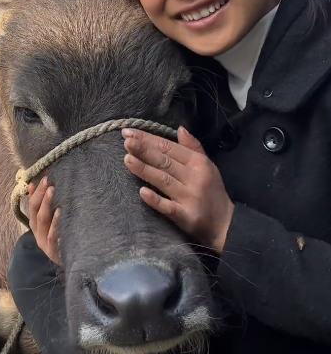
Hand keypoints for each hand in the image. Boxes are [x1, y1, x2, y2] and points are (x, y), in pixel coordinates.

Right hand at [29, 177, 61, 265]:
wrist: (73, 263)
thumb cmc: (62, 239)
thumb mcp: (51, 222)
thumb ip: (42, 205)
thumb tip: (32, 184)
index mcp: (36, 225)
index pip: (32, 205)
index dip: (36, 192)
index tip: (43, 178)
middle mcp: (37, 233)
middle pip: (36, 211)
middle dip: (41, 195)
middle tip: (48, 181)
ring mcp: (44, 242)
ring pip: (43, 220)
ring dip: (47, 204)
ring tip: (52, 190)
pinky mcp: (54, 251)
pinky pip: (53, 235)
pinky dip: (55, 223)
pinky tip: (60, 212)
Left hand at [122, 126, 234, 252]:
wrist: (226, 225)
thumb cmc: (213, 192)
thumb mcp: (208, 165)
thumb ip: (193, 147)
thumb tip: (180, 128)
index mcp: (198, 163)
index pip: (169, 148)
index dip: (149, 139)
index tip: (129, 132)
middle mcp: (194, 178)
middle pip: (165, 161)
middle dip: (144, 150)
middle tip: (126, 141)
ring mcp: (189, 197)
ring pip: (163, 180)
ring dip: (144, 169)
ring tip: (127, 159)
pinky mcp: (186, 216)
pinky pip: (168, 207)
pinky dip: (155, 199)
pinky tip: (141, 192)